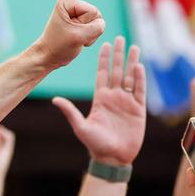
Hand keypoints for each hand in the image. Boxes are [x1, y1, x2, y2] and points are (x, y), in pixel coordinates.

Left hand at [32, 0, 105, 69]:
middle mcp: (72, 4)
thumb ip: (97, 27)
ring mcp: (77, 13)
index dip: (84, 26)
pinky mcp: (80, 21)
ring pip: (97, 23)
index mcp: (67, 1)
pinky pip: (96, 28)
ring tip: (74, 38)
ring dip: (89, 35)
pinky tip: (77, 39)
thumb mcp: (79, 36)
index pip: (92, 11)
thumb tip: (102, 24)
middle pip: (96, 15)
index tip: (69, 32)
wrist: (49, 57)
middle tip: (73, 36)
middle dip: (88, 30)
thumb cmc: (59, 46)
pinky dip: (89, 37)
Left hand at [52, 37, 145, 165]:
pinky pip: (139, 91)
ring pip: (130, 77)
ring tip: (134, 47)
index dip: (104, 60)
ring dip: (132, 62)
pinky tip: (139, 66)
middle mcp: (114, 97)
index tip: (104, 44)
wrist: (112, 158)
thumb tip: (54, 99)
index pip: (102, 74)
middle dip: (118, 55)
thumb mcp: (80, 127)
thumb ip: (70, 111)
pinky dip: (140, 79)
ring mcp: (127, 103)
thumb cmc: (95, 144)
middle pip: (117, 71)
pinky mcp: (138, 110)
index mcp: (100, 99)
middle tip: (119, 37)